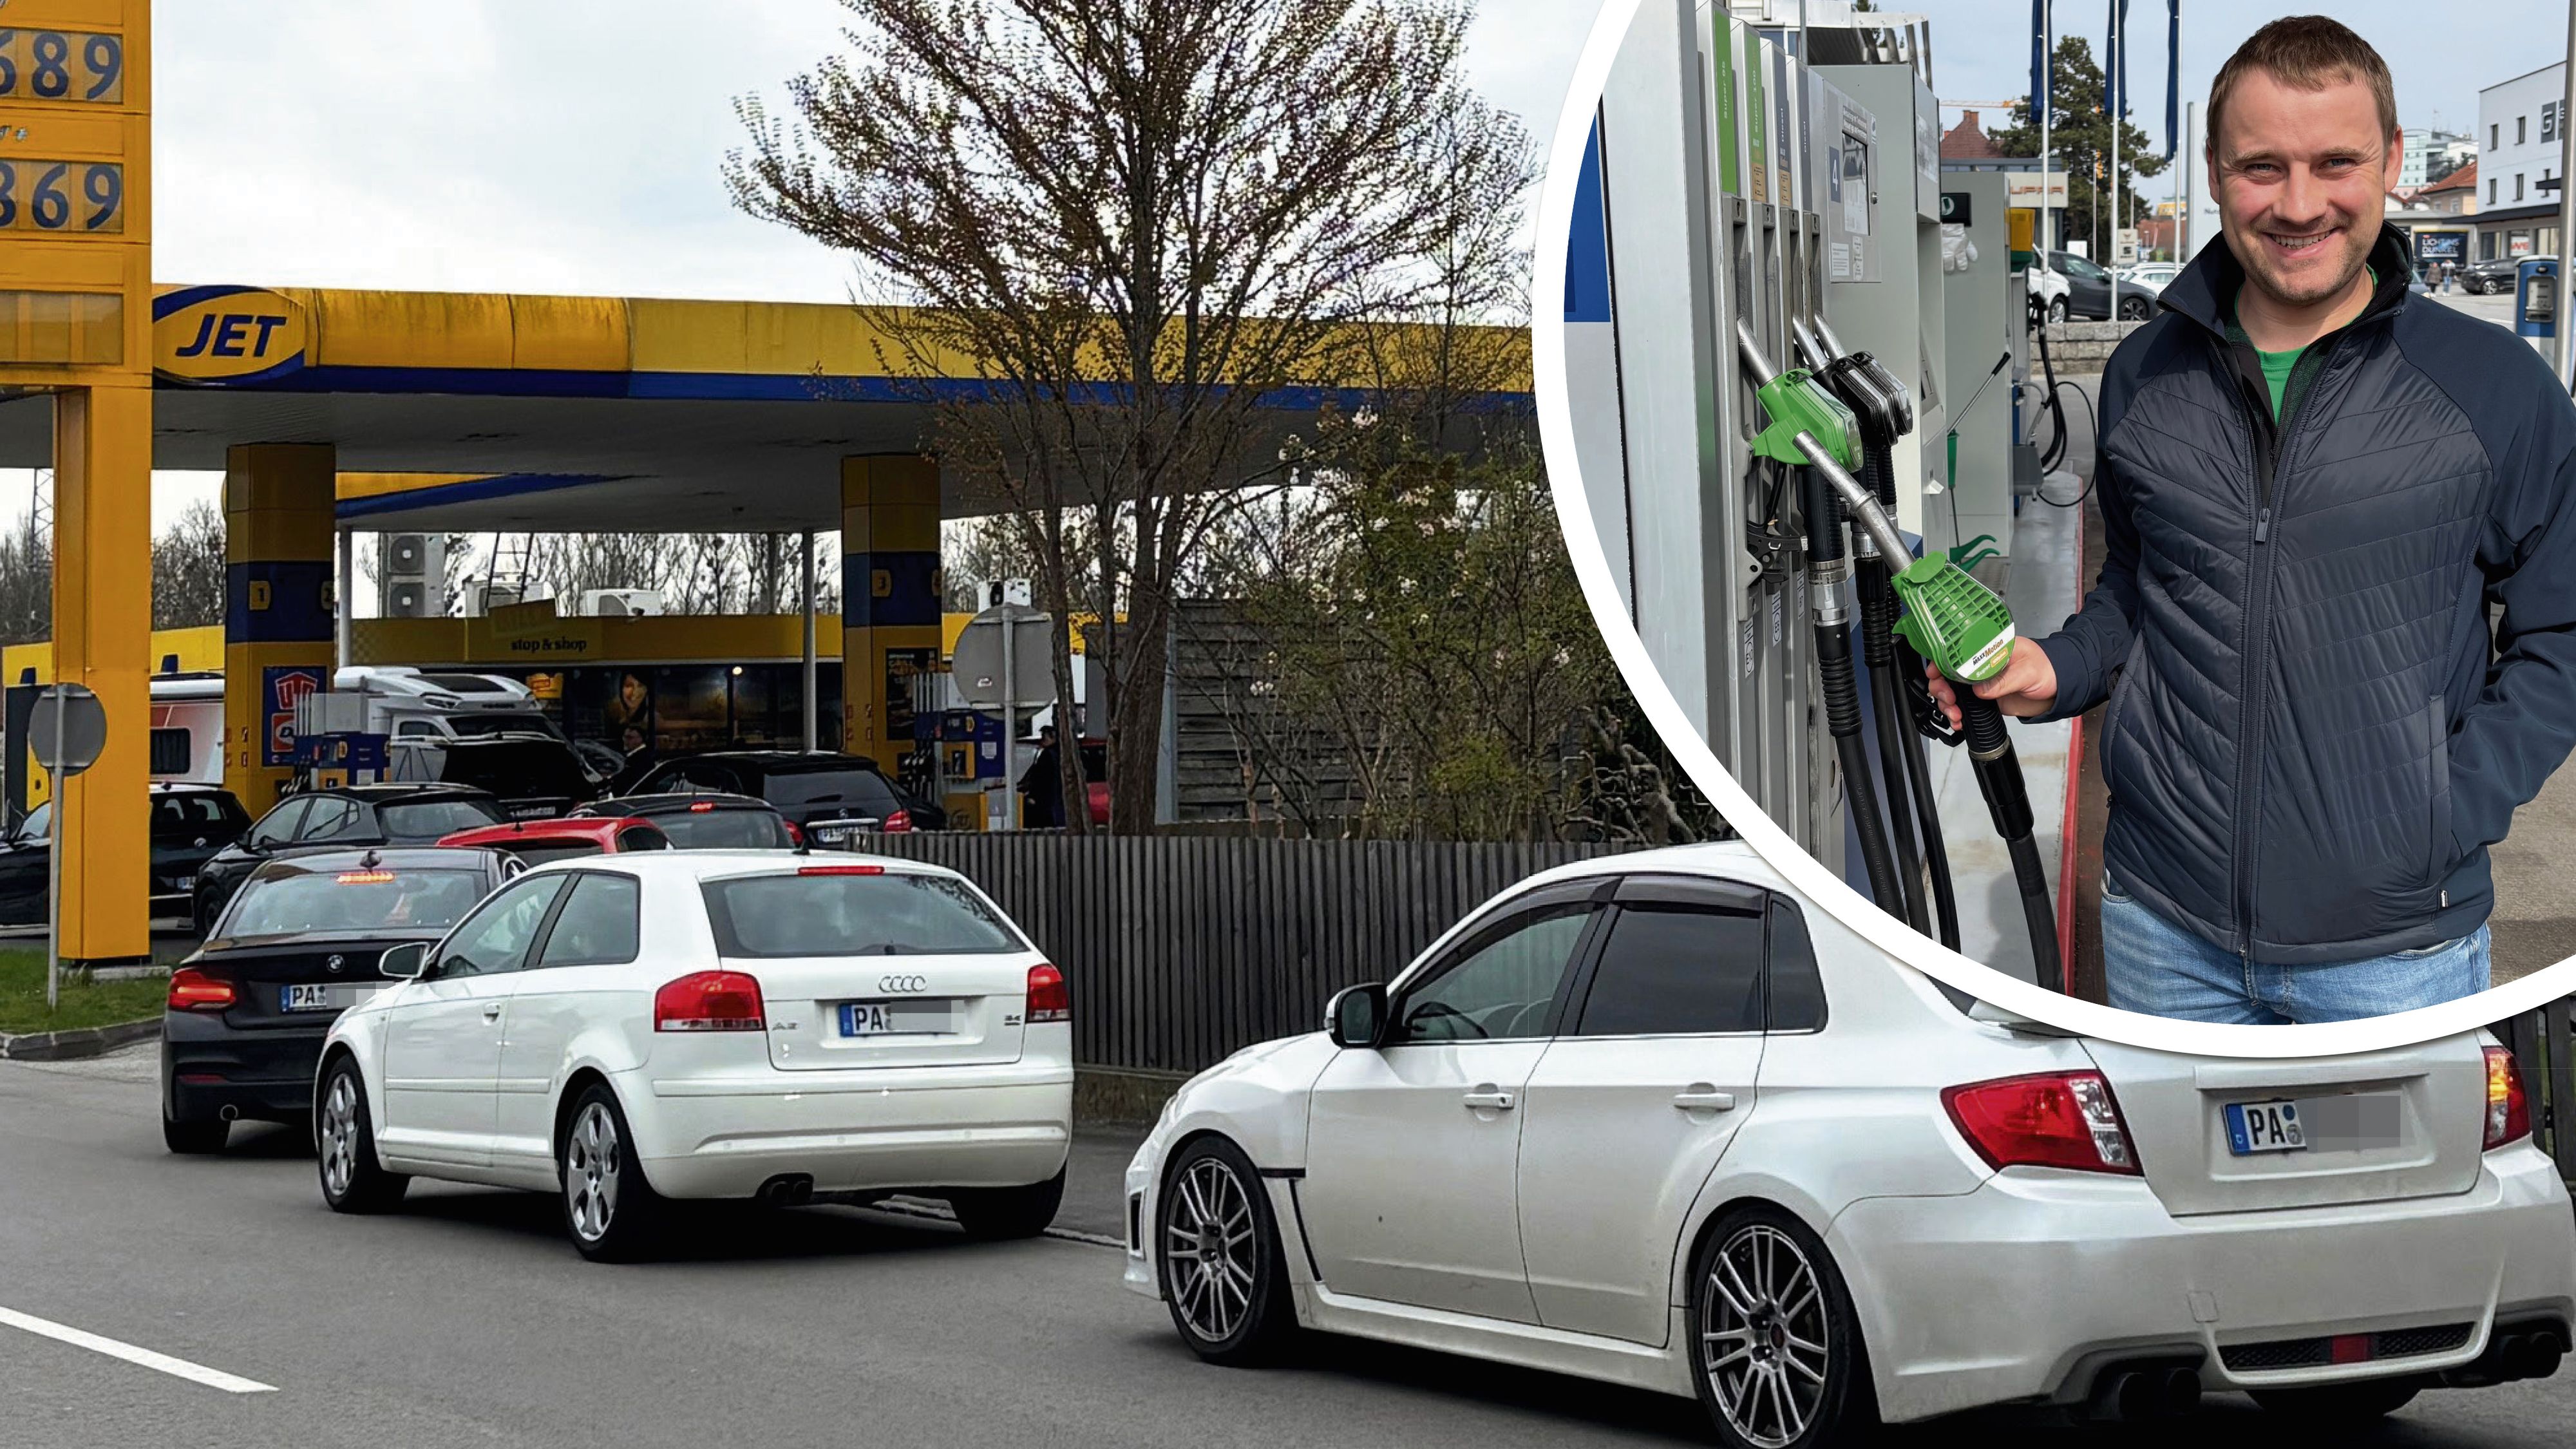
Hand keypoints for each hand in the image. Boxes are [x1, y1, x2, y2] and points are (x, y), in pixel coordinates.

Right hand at [1923, 639, 2059, 727]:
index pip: (1957, 650)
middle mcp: (1981, 664)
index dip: (1942, 662)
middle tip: (1949, 699)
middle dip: (1942, 687)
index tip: (1937, 674)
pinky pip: (1964, 705)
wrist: (2060, 689)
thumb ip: (2003, 681)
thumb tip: (1979, 690)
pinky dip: (1957, 714)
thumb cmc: (2049, 670)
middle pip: (1948, 672)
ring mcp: (1981, 682)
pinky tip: (1959, 720)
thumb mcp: (2027, 672)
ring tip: (1955, 714)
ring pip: (1952, 691)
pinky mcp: (1984, 698)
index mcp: (1990, 648)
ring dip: (1948, 704)